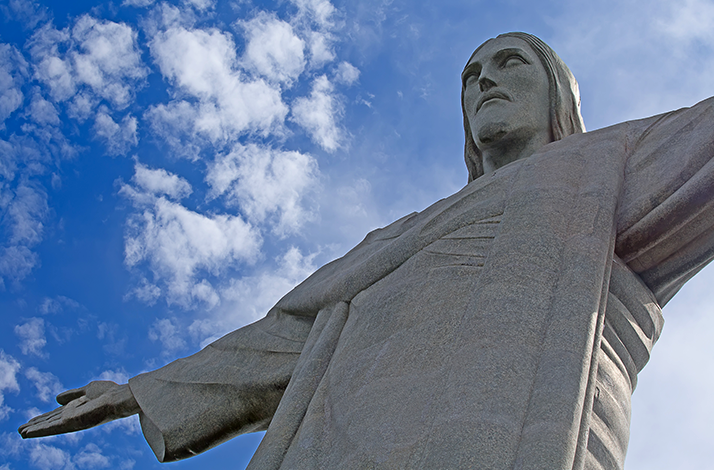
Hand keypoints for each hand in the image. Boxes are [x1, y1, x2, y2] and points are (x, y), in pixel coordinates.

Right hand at [18, 381, 139, 437]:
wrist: (118, 398)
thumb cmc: (109, 393)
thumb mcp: (88, 390)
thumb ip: (73, 394)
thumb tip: (57, 398)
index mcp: (76, 408)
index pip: (56, 414)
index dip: (43, 417)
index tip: (31, 420)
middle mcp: (73, 416)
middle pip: (50, 422)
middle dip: (36, 425)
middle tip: (21, 429)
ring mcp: (71, 420)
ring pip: (48, 426)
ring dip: (34, 429)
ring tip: (20, 432)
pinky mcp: (70, 423)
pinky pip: (51, 428)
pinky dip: (38, 430)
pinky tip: (28, 432)